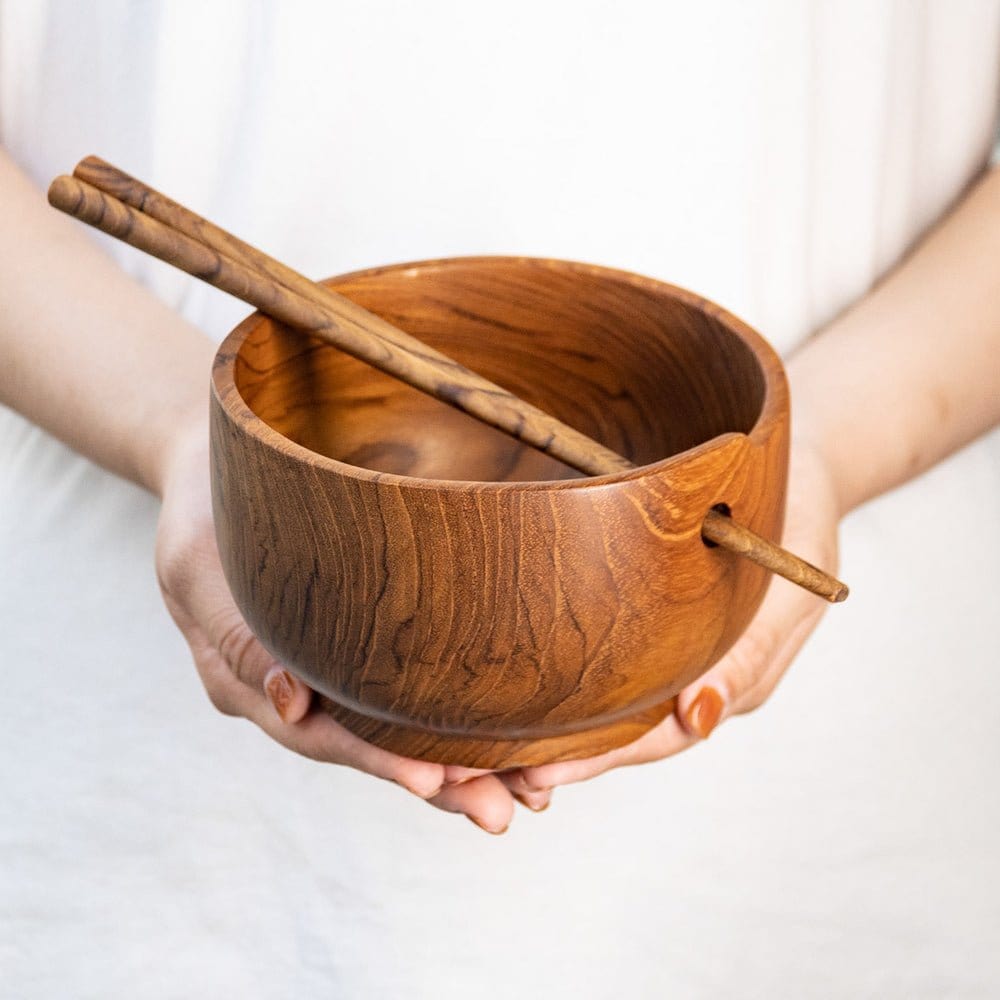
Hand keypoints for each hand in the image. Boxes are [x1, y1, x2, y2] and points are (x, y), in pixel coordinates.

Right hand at [154, 415, 522, 832]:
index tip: (435, 781)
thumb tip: (294, 704)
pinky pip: (397, 687)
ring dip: (453, 762)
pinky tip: (497, 735)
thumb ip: (238, 636)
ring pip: (389, 725)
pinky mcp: (349, 643)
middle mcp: (288, 687)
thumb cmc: (207, 511)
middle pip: (364, 745)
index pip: (316, 732)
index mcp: (245, 678)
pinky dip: (444, 715)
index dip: (375, 757)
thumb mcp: (199, 564)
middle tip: (500, 813)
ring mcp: (319, 668)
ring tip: (522, 791)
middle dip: (434, 781)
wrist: (214, 470)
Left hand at [513, 434, 842, 791]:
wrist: (796, 471)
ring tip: (491, 742)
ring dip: (555, 723)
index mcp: (726, 682)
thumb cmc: (796, 523)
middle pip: (620, 730)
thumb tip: (698, 718)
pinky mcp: (651, 613)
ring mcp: (672, 648)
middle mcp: (691, 675)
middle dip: (561, 753)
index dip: (598, 758)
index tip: (541, 775)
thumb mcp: (788, 590)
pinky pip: (607, 653)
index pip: (654, 737)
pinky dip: (566, 674)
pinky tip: (520, 680)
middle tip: (495, 772)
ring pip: (607, 700)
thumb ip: (748, 657)